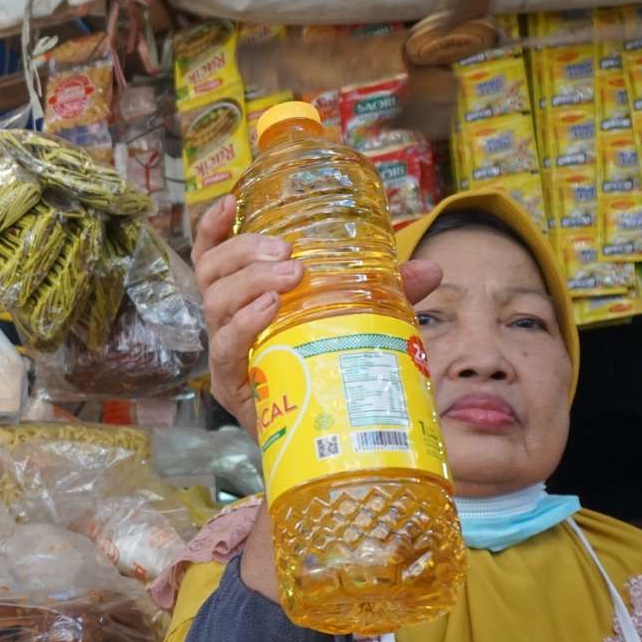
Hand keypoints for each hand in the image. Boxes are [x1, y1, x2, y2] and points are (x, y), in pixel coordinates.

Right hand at [194, 195, 442, 432]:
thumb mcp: (357, 322)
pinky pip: (225, 348)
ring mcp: (226, 356)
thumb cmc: (329, 370)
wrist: (323, 440)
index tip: (230, 201)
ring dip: (249, 282)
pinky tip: (270, 309)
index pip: (213, 258)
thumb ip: (385, 294)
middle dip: (242, 253)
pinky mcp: (232, 387)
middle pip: (211, 274)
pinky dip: (244, 324)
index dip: (214, 228)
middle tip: (285, 250)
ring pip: (215, 305)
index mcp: (244, 300)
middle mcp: (226, 324)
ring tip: (290, 275)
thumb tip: (430, 267)